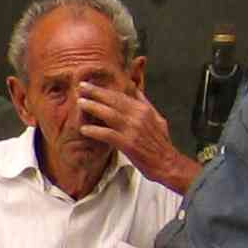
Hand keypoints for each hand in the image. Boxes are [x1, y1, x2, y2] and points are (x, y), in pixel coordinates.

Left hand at [76, 83, 191, 190]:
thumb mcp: (157, 118)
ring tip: (80, 103)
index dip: (103, 89)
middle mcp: (138, 117)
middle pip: (113, 100)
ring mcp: (133, 130)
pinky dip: (96, 131)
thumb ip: (144, 103)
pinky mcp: (128, 144)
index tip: (90, 84)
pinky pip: (109, 135)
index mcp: (144, 110)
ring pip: (110, 114)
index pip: (120, 95)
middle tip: (80, 87)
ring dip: (93, 107)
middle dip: (95, 92)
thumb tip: (135, 89)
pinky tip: (84, 129)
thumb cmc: (160, 143)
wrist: (167, 162)